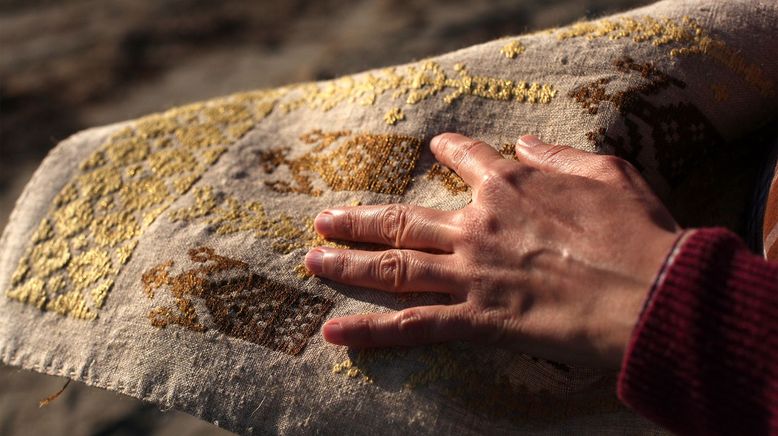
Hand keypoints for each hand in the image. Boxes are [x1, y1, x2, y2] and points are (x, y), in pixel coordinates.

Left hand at [305, 133, 681, 367]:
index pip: (469, 160)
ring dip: (347, 262)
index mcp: (511, 186)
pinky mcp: (476, 321)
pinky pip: (412, 327)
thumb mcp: (608, 171)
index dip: (450, 151)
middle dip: (358, 219)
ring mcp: (470, 274)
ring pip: (393, 266)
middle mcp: (477, 226)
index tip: (436, 148)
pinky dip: (370, 331)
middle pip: (402, 220)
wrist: (650, 294)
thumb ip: (559, 155)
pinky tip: (334, 333)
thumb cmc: (638, 234)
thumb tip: (525, 143)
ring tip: (311, 260)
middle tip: (324, 219)